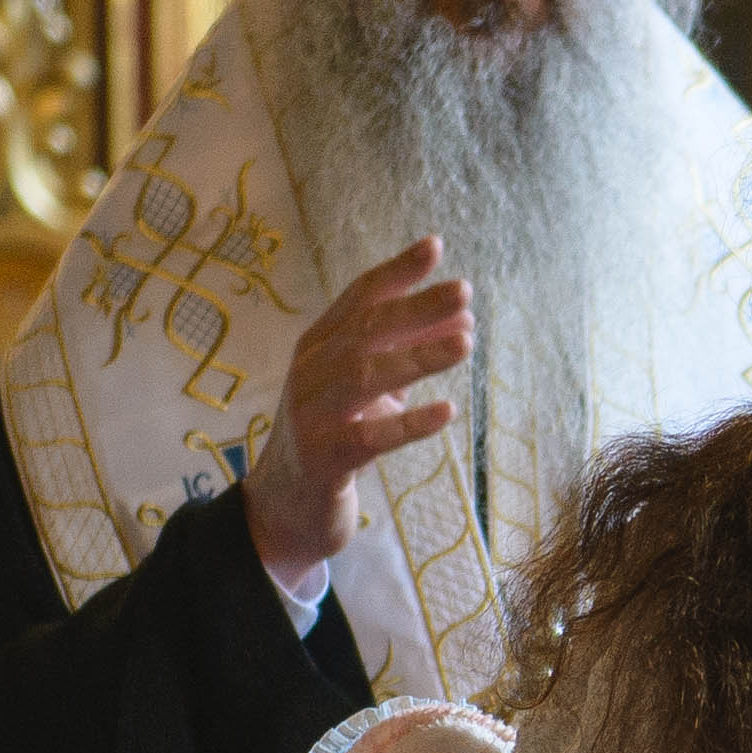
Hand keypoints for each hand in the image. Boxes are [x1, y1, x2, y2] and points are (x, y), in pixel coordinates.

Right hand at [247, 238, 465, 585]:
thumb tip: (463, 318)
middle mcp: (310, 372)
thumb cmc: (333, 436)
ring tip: (465, 343)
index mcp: (319, 347)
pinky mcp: (324, 459)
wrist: (286, 506)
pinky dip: (409, 423)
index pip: (358, 298)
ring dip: (417, 357)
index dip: (396, 271)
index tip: (435, 246)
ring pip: (365, 377)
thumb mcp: (368, 388)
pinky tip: (447, 412)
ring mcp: (313, 415)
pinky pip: (370, 438)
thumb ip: (405, 352)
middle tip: (464, 292)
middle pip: (365, 330)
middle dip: (416, 308)